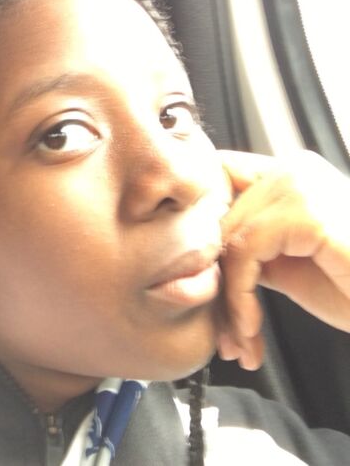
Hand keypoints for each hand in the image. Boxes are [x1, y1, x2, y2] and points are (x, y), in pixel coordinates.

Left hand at [215, 149, 349, 370]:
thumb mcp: (292, 264)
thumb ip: (254, 246)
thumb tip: (205, 252)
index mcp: (293, 173)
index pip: (223, 178)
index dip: (206, 225)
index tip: (205, 277)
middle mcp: (293, 168)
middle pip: (222, 216)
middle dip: (218, 279)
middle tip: (226, 332)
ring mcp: (299, 184)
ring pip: (229, 238)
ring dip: (229, 299)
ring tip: (241, 341)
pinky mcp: (305, 212)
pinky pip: (246, 253)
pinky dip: (241, 298)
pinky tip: (254, 330)